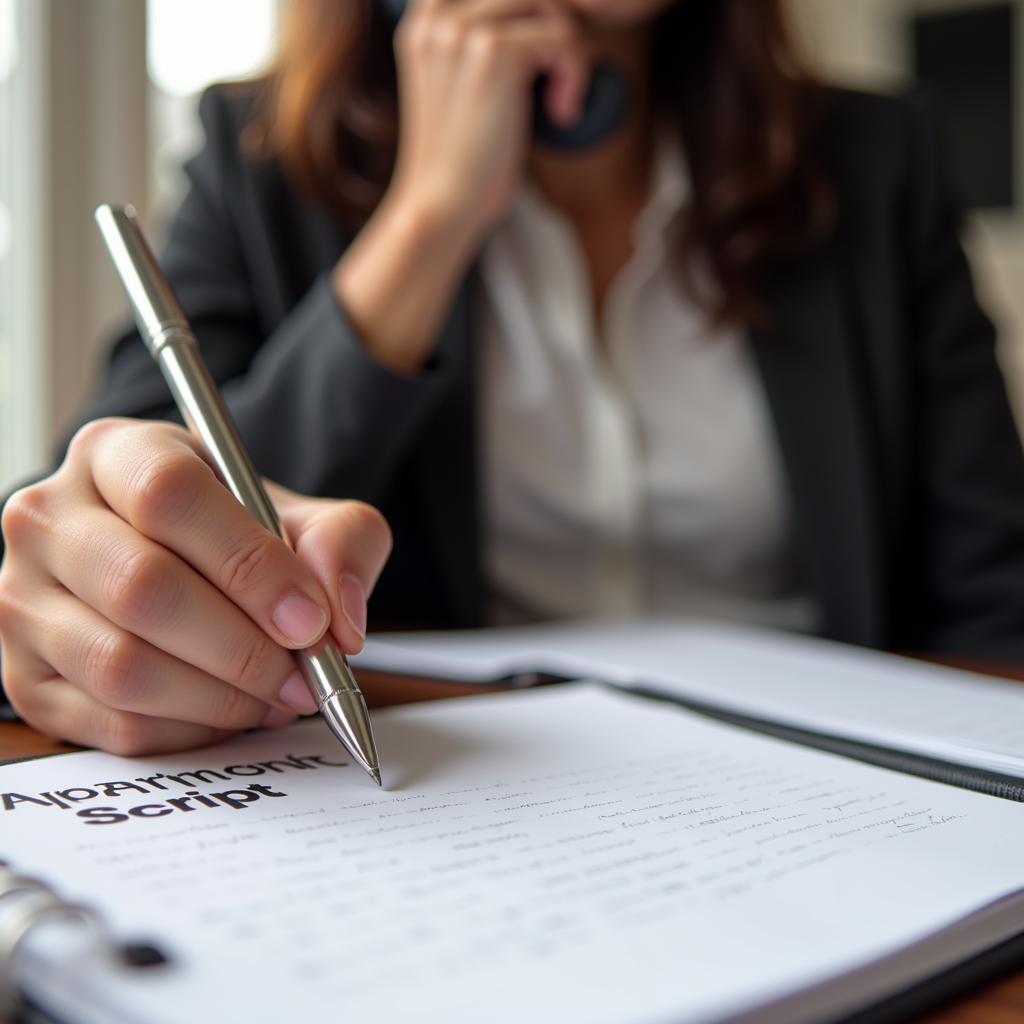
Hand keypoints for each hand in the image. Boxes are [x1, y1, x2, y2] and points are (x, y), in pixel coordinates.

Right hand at [0, 418, 391, 754]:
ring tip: (276, 693)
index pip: (169, 495)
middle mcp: (50, 519)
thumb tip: (338, 617)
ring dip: (222, 696)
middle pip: (141, 588)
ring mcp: (24, 600)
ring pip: (122, 665)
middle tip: (303, 671)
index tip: (310, 617)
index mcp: (115, 454)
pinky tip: (231, 709)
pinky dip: (191, 729)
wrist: (175, 564)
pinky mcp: (27, 676)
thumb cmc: (233, 535)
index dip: (250, 564)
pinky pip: (113, 723)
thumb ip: (340, 542)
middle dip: (243, 646)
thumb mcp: (300, 515)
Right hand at [389, 0, 592, 242]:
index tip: (559, 44)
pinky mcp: (491, 55)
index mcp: (428, 18)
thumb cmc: (463, 162)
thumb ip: (493, 44)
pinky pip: (563, 37)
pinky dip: (576, 75)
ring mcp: (460, 31)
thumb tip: (558, 13)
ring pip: (552, 6)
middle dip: (565, 23)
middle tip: (569, 74)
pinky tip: (561, 113)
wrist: (442, 208)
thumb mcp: (468, 87)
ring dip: (572, 50)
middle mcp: (438, 15)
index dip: (539, 9)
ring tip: (562, 98)